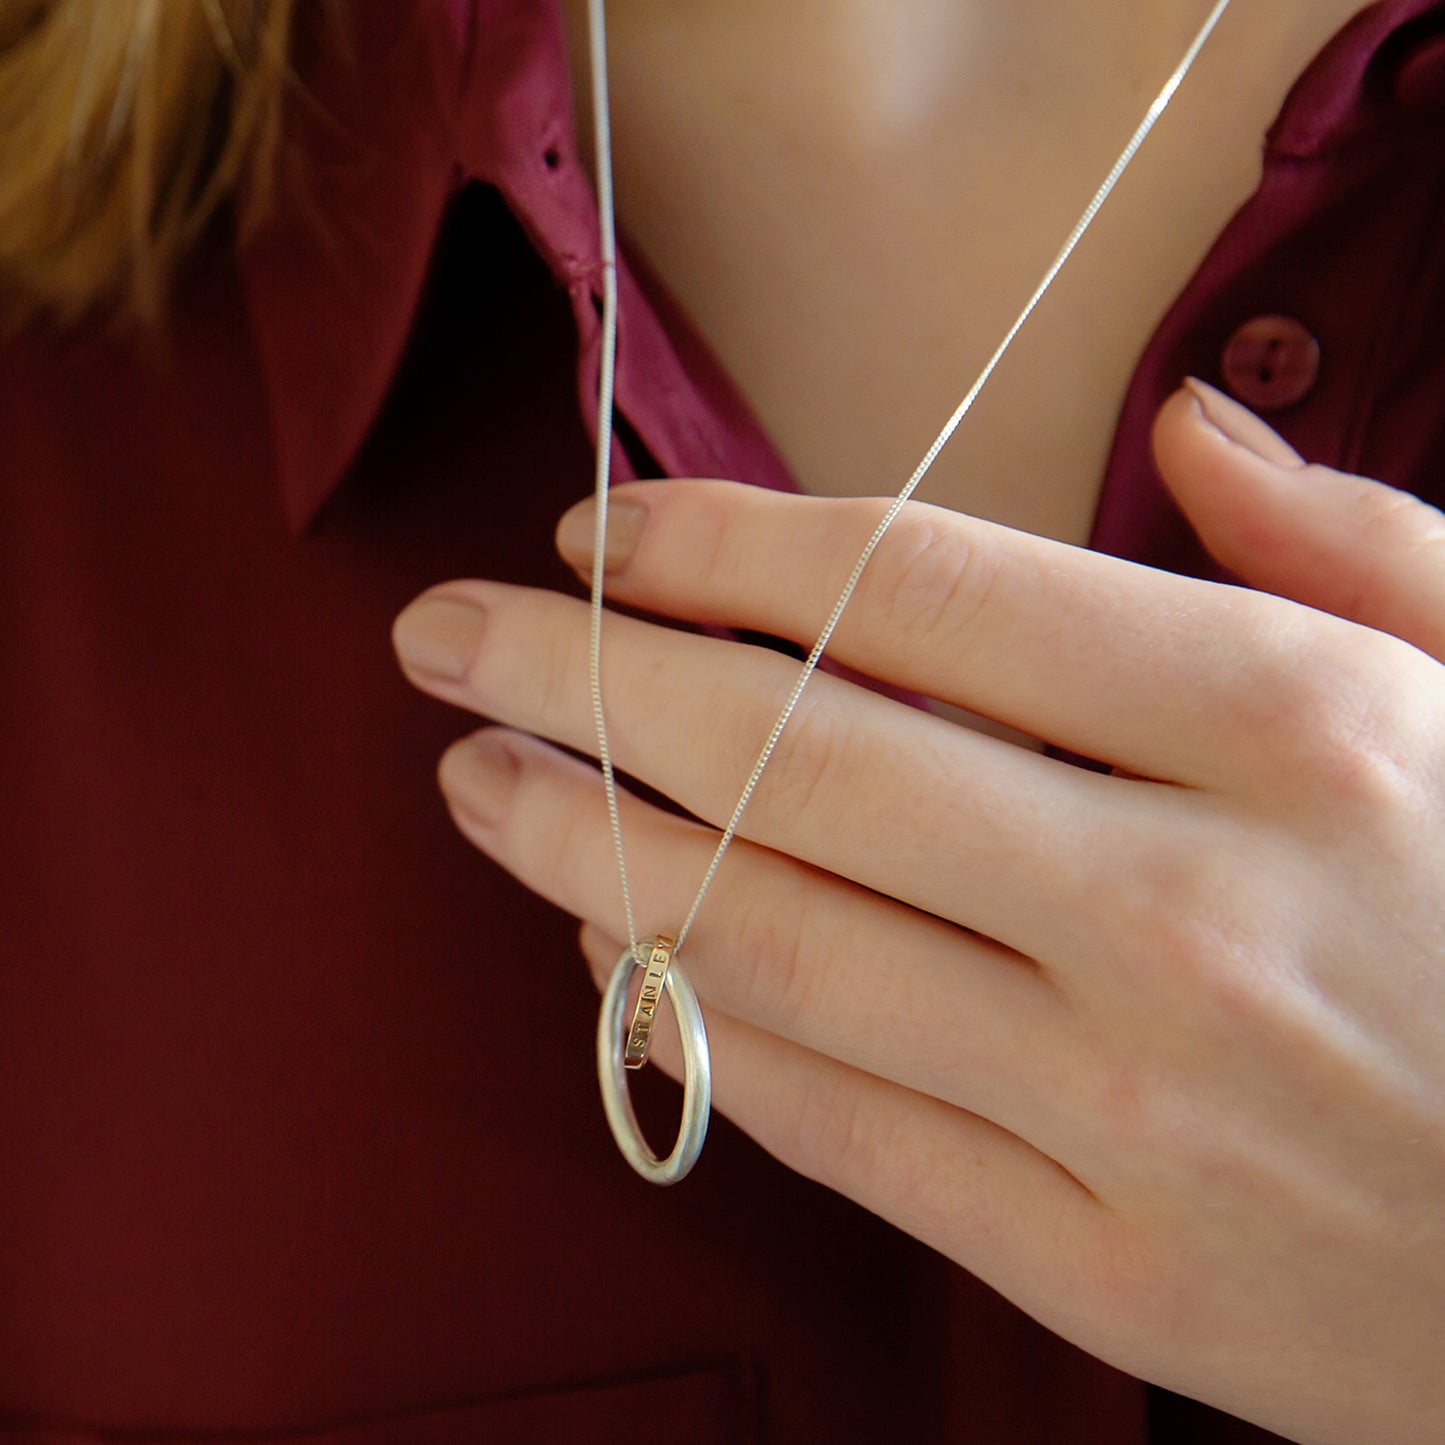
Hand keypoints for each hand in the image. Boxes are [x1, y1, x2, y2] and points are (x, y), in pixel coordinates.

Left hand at [392, 381, 1444, 1444]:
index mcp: (1293, 732)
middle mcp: (1186, 917)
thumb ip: (1352, 549)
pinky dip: (705, 1033)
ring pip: (780, 952)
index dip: (725, 549)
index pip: (919, 594)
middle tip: (446, 636)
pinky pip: (843, 1128)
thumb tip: (1188, 434)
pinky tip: (614, 958)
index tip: (601, 533)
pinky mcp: (1110, 1271)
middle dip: (583, 680)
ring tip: (478, 781)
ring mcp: (1134, 1114)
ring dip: (590, 856)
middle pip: (798, 763)